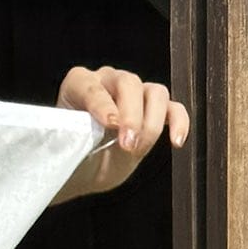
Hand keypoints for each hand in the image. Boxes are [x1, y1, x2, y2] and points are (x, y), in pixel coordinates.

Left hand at [57, 64, 188, 192]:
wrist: (85, 167)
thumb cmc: (72, 153)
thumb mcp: (68, 147)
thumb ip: (77, 138)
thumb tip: (88, 138)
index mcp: (80, 83)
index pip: (92, 86)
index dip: (102, 104)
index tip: (109, 124)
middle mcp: (109, 80)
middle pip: (129, 83)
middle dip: (131, 115)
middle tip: (127, 144)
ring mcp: (135, 93)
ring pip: (155, 93)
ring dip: (151, 122)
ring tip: (138, 150)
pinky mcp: (155, 111)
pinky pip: (174, 109)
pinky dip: (179, 123)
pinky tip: (175, 142)